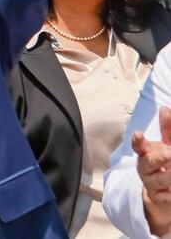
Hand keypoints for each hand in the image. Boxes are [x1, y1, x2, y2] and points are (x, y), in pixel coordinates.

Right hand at [133, 106, 170, 234]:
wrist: (164, 194)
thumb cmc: (165, 164)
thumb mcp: (167, 145)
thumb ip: (167, 129)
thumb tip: (164, 108)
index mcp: (146, 153)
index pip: (138, 146)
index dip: (138, 141)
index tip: (139, 134)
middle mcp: (145, 168)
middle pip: (147, 162)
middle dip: (158, 158)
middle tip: (169, 154)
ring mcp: (151, 184)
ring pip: (159, 179)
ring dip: (168, 176)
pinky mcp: (159, 198)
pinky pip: (166, 195)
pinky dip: (170, 192)